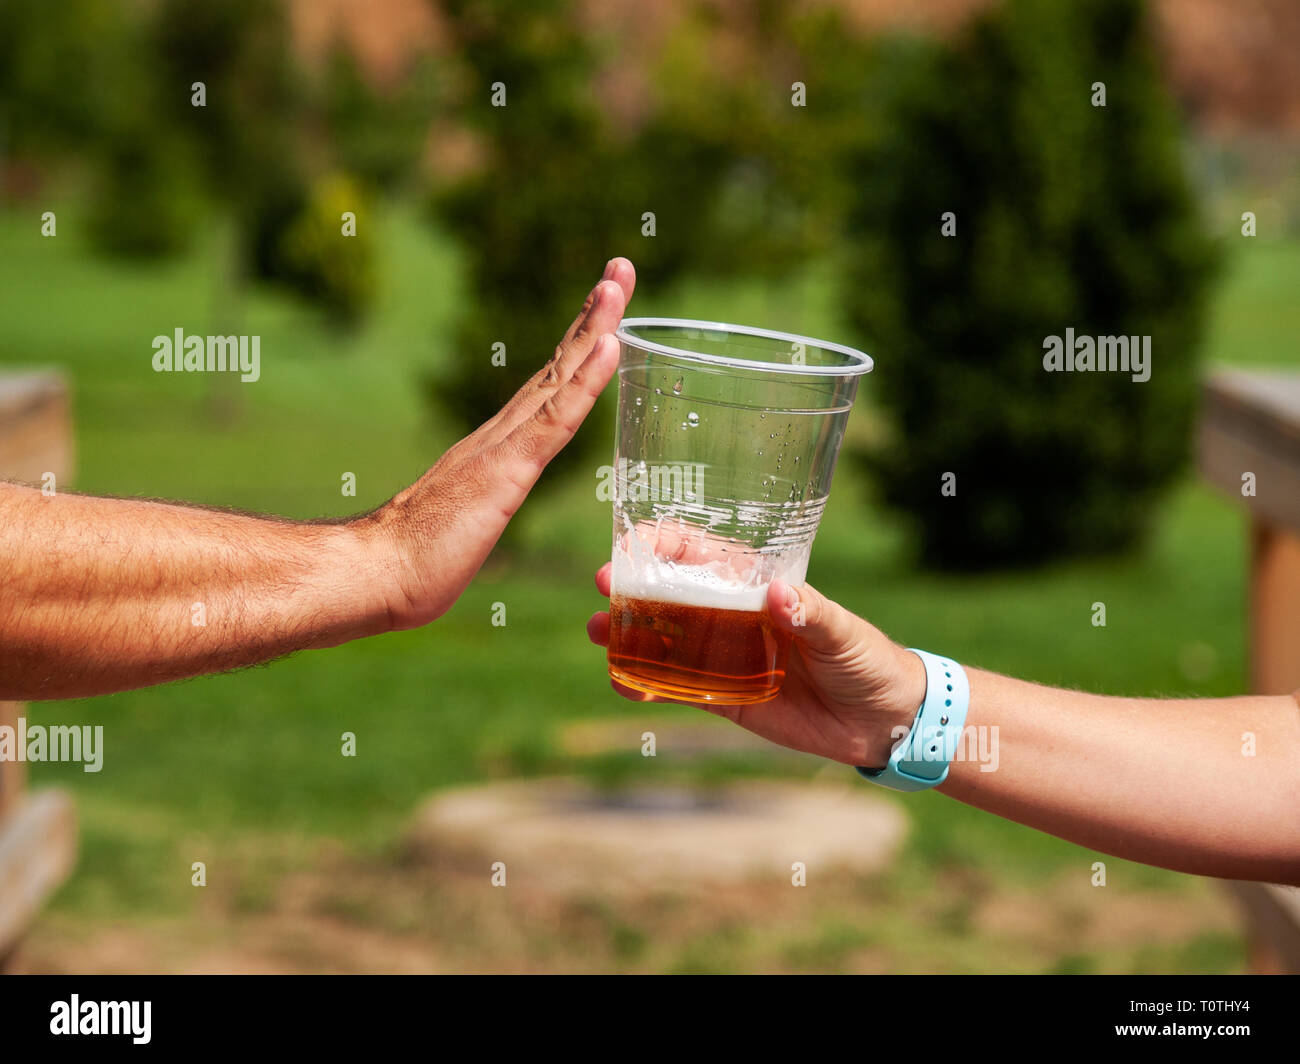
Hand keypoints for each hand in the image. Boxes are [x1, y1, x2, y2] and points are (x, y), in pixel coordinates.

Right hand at [365, 258, 634, 629]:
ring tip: (616, 283)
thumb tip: (482, 510)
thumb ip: (480, 505)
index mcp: (499, 444)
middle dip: (594, 315)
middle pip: (558, 362)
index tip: (605, 304)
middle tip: (621, 266)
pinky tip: (611, 346)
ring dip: (594, 328)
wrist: (376, 573)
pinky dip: (586, 379)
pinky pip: (556, 417)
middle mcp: (502, 432)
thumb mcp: (468, 524)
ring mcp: (504, 446)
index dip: (580, 343)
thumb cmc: (415, 561)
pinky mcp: (506, 470)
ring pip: (559, 376)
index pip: (549, 383)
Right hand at [586, 560, 926, 766]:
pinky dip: (645, 683)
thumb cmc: (867, 658)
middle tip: (605, 584)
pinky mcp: (723, 697)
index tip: (636, 542)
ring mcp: (723, 656)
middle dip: (634, 586)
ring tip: (597, 632)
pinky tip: (619, 680)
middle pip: (671, 593)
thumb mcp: (843, 631)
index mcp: (759, 585)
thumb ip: (811, 614)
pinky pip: (675, 687)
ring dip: (627, 633)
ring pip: (663, 639)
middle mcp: (733, 615)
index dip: (668, 544)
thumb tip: (779, 594)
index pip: (705, 554)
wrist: (882, 720)